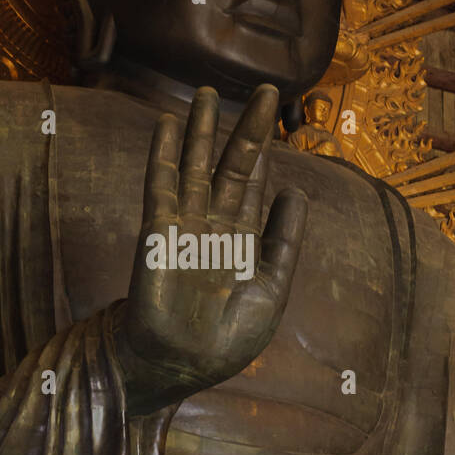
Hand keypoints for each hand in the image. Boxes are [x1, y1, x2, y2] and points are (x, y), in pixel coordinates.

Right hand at [116, 84, 306, 415]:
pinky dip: (163, 154)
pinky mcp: (158, 231)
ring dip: (200, 130)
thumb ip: (283, 241)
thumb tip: (296, 191)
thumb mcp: (271, 289)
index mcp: (243, 241)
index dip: (265, 151)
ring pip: (194, 167)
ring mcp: (185, 226)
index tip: (276, 115)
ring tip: (205, 93)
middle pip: (231, 166)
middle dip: (246, 130)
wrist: (183, 365)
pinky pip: (160, 185)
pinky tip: (166, 124)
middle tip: (266, 89)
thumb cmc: (227, 339)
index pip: (255, 185)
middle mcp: (214, 226)